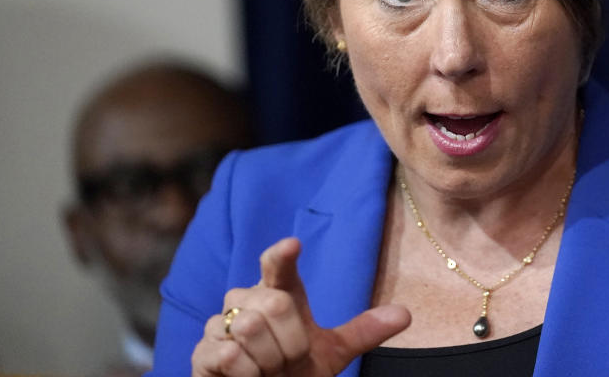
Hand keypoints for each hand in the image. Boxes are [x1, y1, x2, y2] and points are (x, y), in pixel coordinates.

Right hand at [191, 237, 410, 375]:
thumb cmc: (294, 372)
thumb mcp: (332, 353)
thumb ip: (363, 331)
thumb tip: (406, 314)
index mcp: (278, 293)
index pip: (277, 266)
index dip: (282, 255)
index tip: (293, 245)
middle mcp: (246, 300)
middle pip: (274, 305)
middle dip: (290, 342)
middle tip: (287, 360)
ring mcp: (219, 325)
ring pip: (250, 329)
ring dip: (269, 360)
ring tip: (267, 369)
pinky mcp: (203, 353)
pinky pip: (230, 356)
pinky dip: (248, 375)